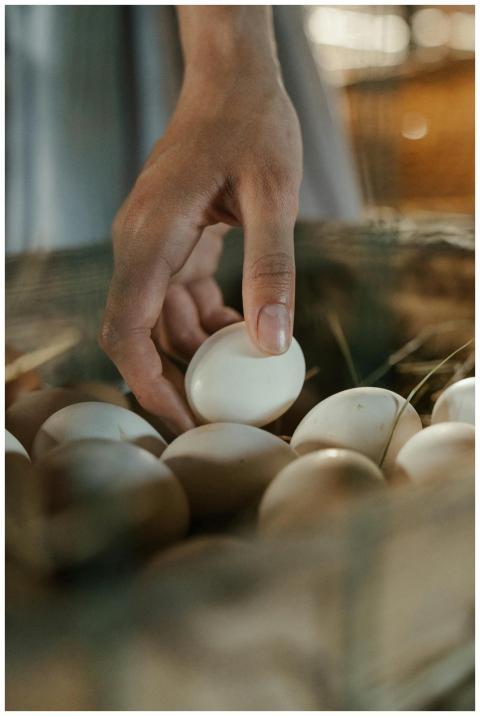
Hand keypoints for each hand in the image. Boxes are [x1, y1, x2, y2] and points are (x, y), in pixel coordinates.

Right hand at [100, 8, 302, 433]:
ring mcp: (154, 242)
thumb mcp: (272, 194)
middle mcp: (140, 244)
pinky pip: (180, 296)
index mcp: (151, 237)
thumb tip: (271, 344)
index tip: (181, 420)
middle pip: (139, 334)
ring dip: (197, 351)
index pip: (127, 329)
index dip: (148, 384)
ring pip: (162, 319)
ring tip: (243, 377)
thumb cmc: (251, 122)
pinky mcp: (173, 239)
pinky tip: (243, 328)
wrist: (233, 76)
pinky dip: (208, 320)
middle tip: (217, 416)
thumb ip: (271, 268)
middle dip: (173, 380)